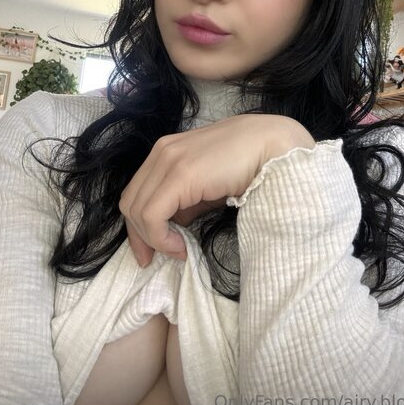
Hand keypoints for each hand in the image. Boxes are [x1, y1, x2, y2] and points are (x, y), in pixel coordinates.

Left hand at [119, 114, 314, 266]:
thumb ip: (186, 204)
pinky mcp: (180, 174)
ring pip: (137, 210)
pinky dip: (160, 237)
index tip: (149, 251)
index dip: (137, 227)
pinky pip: (152, 214)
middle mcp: (161, 153)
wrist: (273, 146)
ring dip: (154, 239)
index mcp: (165, 153)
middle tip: (154, 258)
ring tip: (179, 250)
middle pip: (130, 202)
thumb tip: (173, 226)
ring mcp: (168, 160)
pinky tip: (181, 246)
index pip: (135, 194)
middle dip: (139, 237)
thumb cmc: (248, 165)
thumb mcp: (208, 188)